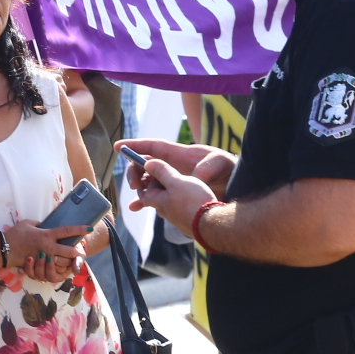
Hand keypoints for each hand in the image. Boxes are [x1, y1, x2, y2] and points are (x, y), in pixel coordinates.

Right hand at [3, 218, 88, 281]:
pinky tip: (59, 266)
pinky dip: (56, 268)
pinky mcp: (39, 265)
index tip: (89, 228)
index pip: (66, 231)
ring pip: (61, 261)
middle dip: (76, 251)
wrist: (4, 248)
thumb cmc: (15, 234)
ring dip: (68, 261)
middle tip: (81, 251)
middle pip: (68, 250)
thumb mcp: (28, 223)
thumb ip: (40, 223)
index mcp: (46, 234)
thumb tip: (46, 224)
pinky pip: (51, 268)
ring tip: (72, 260)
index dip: (79, 229)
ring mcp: (43, 257)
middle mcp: (47, 246)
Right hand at [119, 139, 234, 203]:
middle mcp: (173, 166)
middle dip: (135, 172)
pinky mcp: (176, 192)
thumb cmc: (228, 168)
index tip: (118, 146)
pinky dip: (145, 200)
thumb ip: (206, 168)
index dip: (135, 146)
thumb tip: (194, 177)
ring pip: (148, 181)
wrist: (235, 185)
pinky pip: (156, 195)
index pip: (153, 147)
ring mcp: (173, 179)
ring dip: (139, 189)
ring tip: (138, 199)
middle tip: (135, 185)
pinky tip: (136, 208)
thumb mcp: (219, 163)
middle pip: (145, 165)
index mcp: (180, 154)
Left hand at [136, 155, 220, 237]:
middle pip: (157, 196)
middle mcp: (164, 211)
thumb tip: (148, 163)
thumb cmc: (193, 201)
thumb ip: (162, 171)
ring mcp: (177, 218)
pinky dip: (183, 200)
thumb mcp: (176, 181)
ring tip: (184, 183)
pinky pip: (181, 208)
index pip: (145, 189)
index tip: (160, 168)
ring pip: (169, 202)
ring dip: (173, 192)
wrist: (212, 223)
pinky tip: (194, 195)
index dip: (150, 177)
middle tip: (170, 175)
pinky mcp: (188, 221)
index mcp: (157, 201)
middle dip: (160, 185)